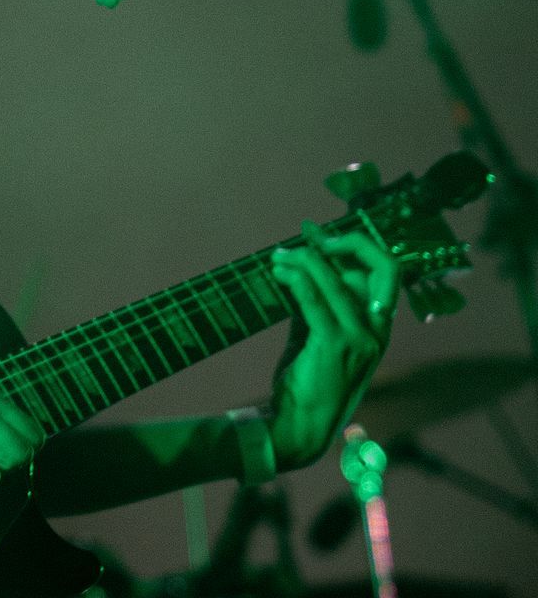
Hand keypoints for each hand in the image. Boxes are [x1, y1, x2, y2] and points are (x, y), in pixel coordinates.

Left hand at [265, 223, 399, 469]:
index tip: (319, 236)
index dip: (356, 248)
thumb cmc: (308, 383)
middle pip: (383, 268)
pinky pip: (316, 301)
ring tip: (278, 257)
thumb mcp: (316, 338)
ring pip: (339, 281)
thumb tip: (298, 272)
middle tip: (310, 236)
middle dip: (349, 243)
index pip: (385, 274)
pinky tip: (281, 272)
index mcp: (379, 328)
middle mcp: (378, 331)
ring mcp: (361, 340)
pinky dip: (298, 280)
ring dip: (305, 261)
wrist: (301, 427)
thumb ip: (315, 307)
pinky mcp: (335, 346)